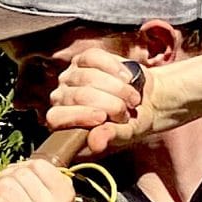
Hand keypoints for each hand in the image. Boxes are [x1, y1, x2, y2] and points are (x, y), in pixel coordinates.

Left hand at [41, 47, 164, 152]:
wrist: (144, 102)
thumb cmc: (127, 124)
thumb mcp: (122, 135)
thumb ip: (108, 137)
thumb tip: (96, 143)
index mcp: (61, 124)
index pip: (56, 117)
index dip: (79, 116)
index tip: (103, 117)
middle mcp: (60, 99)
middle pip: (78, 96)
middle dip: (108, 103)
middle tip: (126, 111)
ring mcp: (70, 77)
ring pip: (88, 77)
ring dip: (117, 88)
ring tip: (132, 99)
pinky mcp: (83, 59)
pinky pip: (94, 57)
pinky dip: (114, 67)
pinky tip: (126, 78)